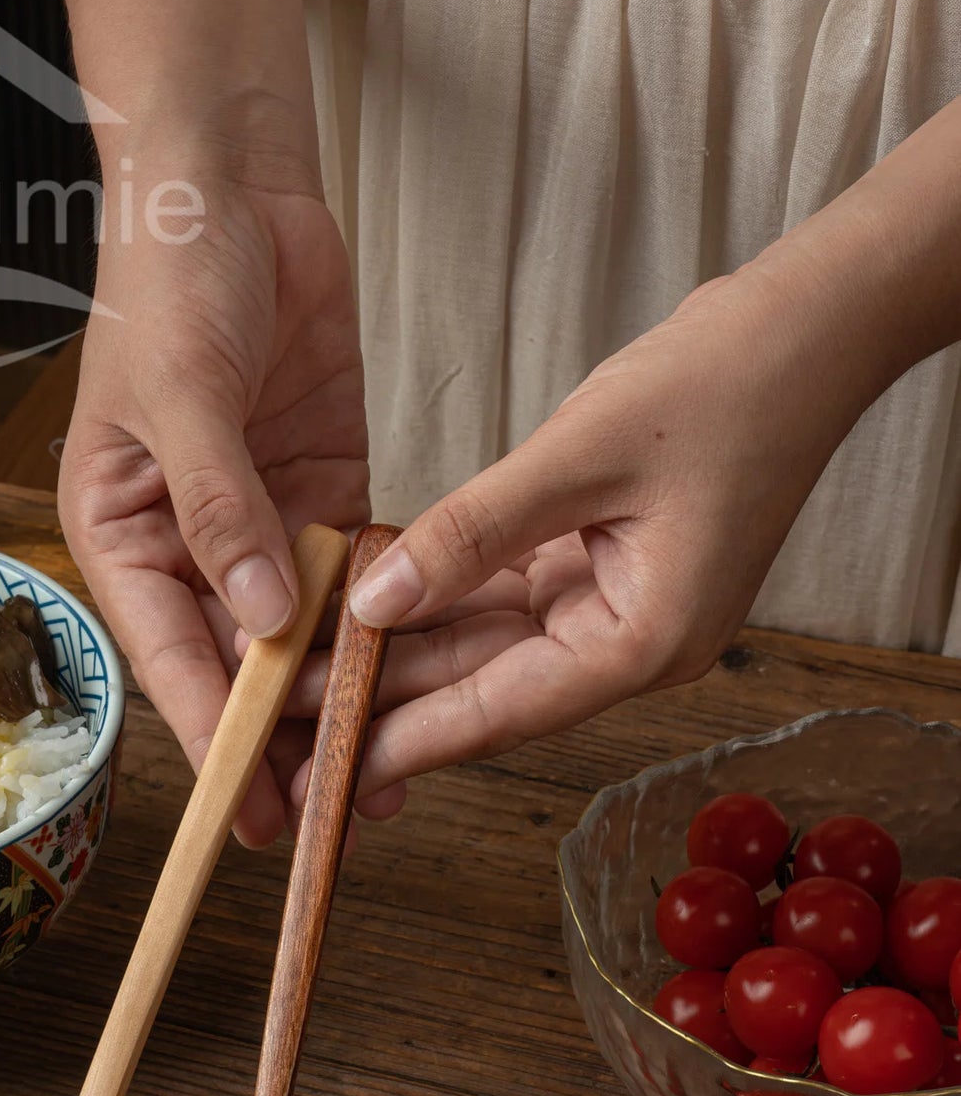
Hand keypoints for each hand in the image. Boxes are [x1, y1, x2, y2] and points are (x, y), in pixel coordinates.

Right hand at [59, 158, 368, 844]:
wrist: (232, 180)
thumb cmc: (170, 277)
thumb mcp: (184, 395)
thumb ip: (223, 510)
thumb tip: (262, 620)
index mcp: (124, 530)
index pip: (174, 656)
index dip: (217, 737)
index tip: (257, 809)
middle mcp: (190, 542)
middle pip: (242, 662)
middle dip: (290, 734)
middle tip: (346, 803)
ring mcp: (263, 520)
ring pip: (305, 631)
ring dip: (346, 692)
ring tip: (397, 764)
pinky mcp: (325, 488)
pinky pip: (358, 573)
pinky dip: (386, 620)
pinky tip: (423, 672)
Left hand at [289, 263, 888, 804]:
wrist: (808, 330)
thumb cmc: (724, 383)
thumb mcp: (581, 455)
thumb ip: (472, 533)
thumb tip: (378, 601)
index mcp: (645, 642)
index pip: (502, 710)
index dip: (407, 739)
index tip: (327, 766)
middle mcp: (631, 644)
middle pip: (486, 692)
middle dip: (386, 701)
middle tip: (288, 715)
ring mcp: (618, 609)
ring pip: (487, 648)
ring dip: (403, 655)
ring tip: (306, 667)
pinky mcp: (604, 570)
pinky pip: (505, 601)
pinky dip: (442, 601)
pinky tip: (370, 605)